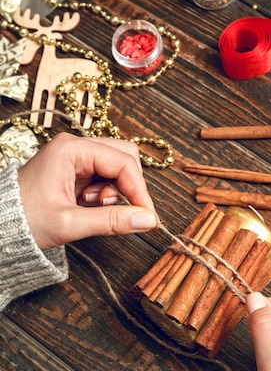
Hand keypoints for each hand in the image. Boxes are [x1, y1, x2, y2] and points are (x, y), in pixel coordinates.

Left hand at [18, 133, 157, 250]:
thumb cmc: (23, 221)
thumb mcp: (70, 223)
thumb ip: (111, 221)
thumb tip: (147, 221)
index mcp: (71, 149)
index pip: (123, 162)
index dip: (139, 190)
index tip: (147, 217)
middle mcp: (75, 147)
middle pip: (124, 157)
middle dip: (128, 186)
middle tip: (119, 211)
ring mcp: (75, 157)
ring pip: (117, 167)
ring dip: (116, 191)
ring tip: (94, 208)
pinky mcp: (75, 171)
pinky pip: (105, 177)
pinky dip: (106, 194)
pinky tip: (89, 207)